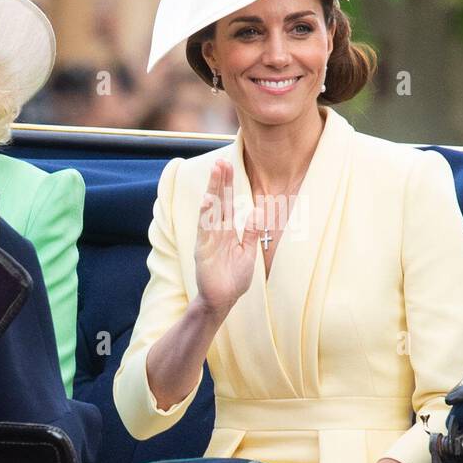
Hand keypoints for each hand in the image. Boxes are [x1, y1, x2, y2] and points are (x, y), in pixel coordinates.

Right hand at [194, 159, 260, 314]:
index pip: (226, 203)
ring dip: (213, 191)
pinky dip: (206, 215)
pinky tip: (208, 200)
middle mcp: (216, 232)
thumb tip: (258, 211)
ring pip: (211, 210)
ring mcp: (209, 239)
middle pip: (218, 202)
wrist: (223, 300)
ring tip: (216, 172)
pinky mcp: (204, 250)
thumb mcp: (247, 252)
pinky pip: (205, 229)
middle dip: (220, 182)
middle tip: (221, 161)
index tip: (229, 166)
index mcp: (227, 232)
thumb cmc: (234, 278)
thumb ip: (251, 232)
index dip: (227, 185)